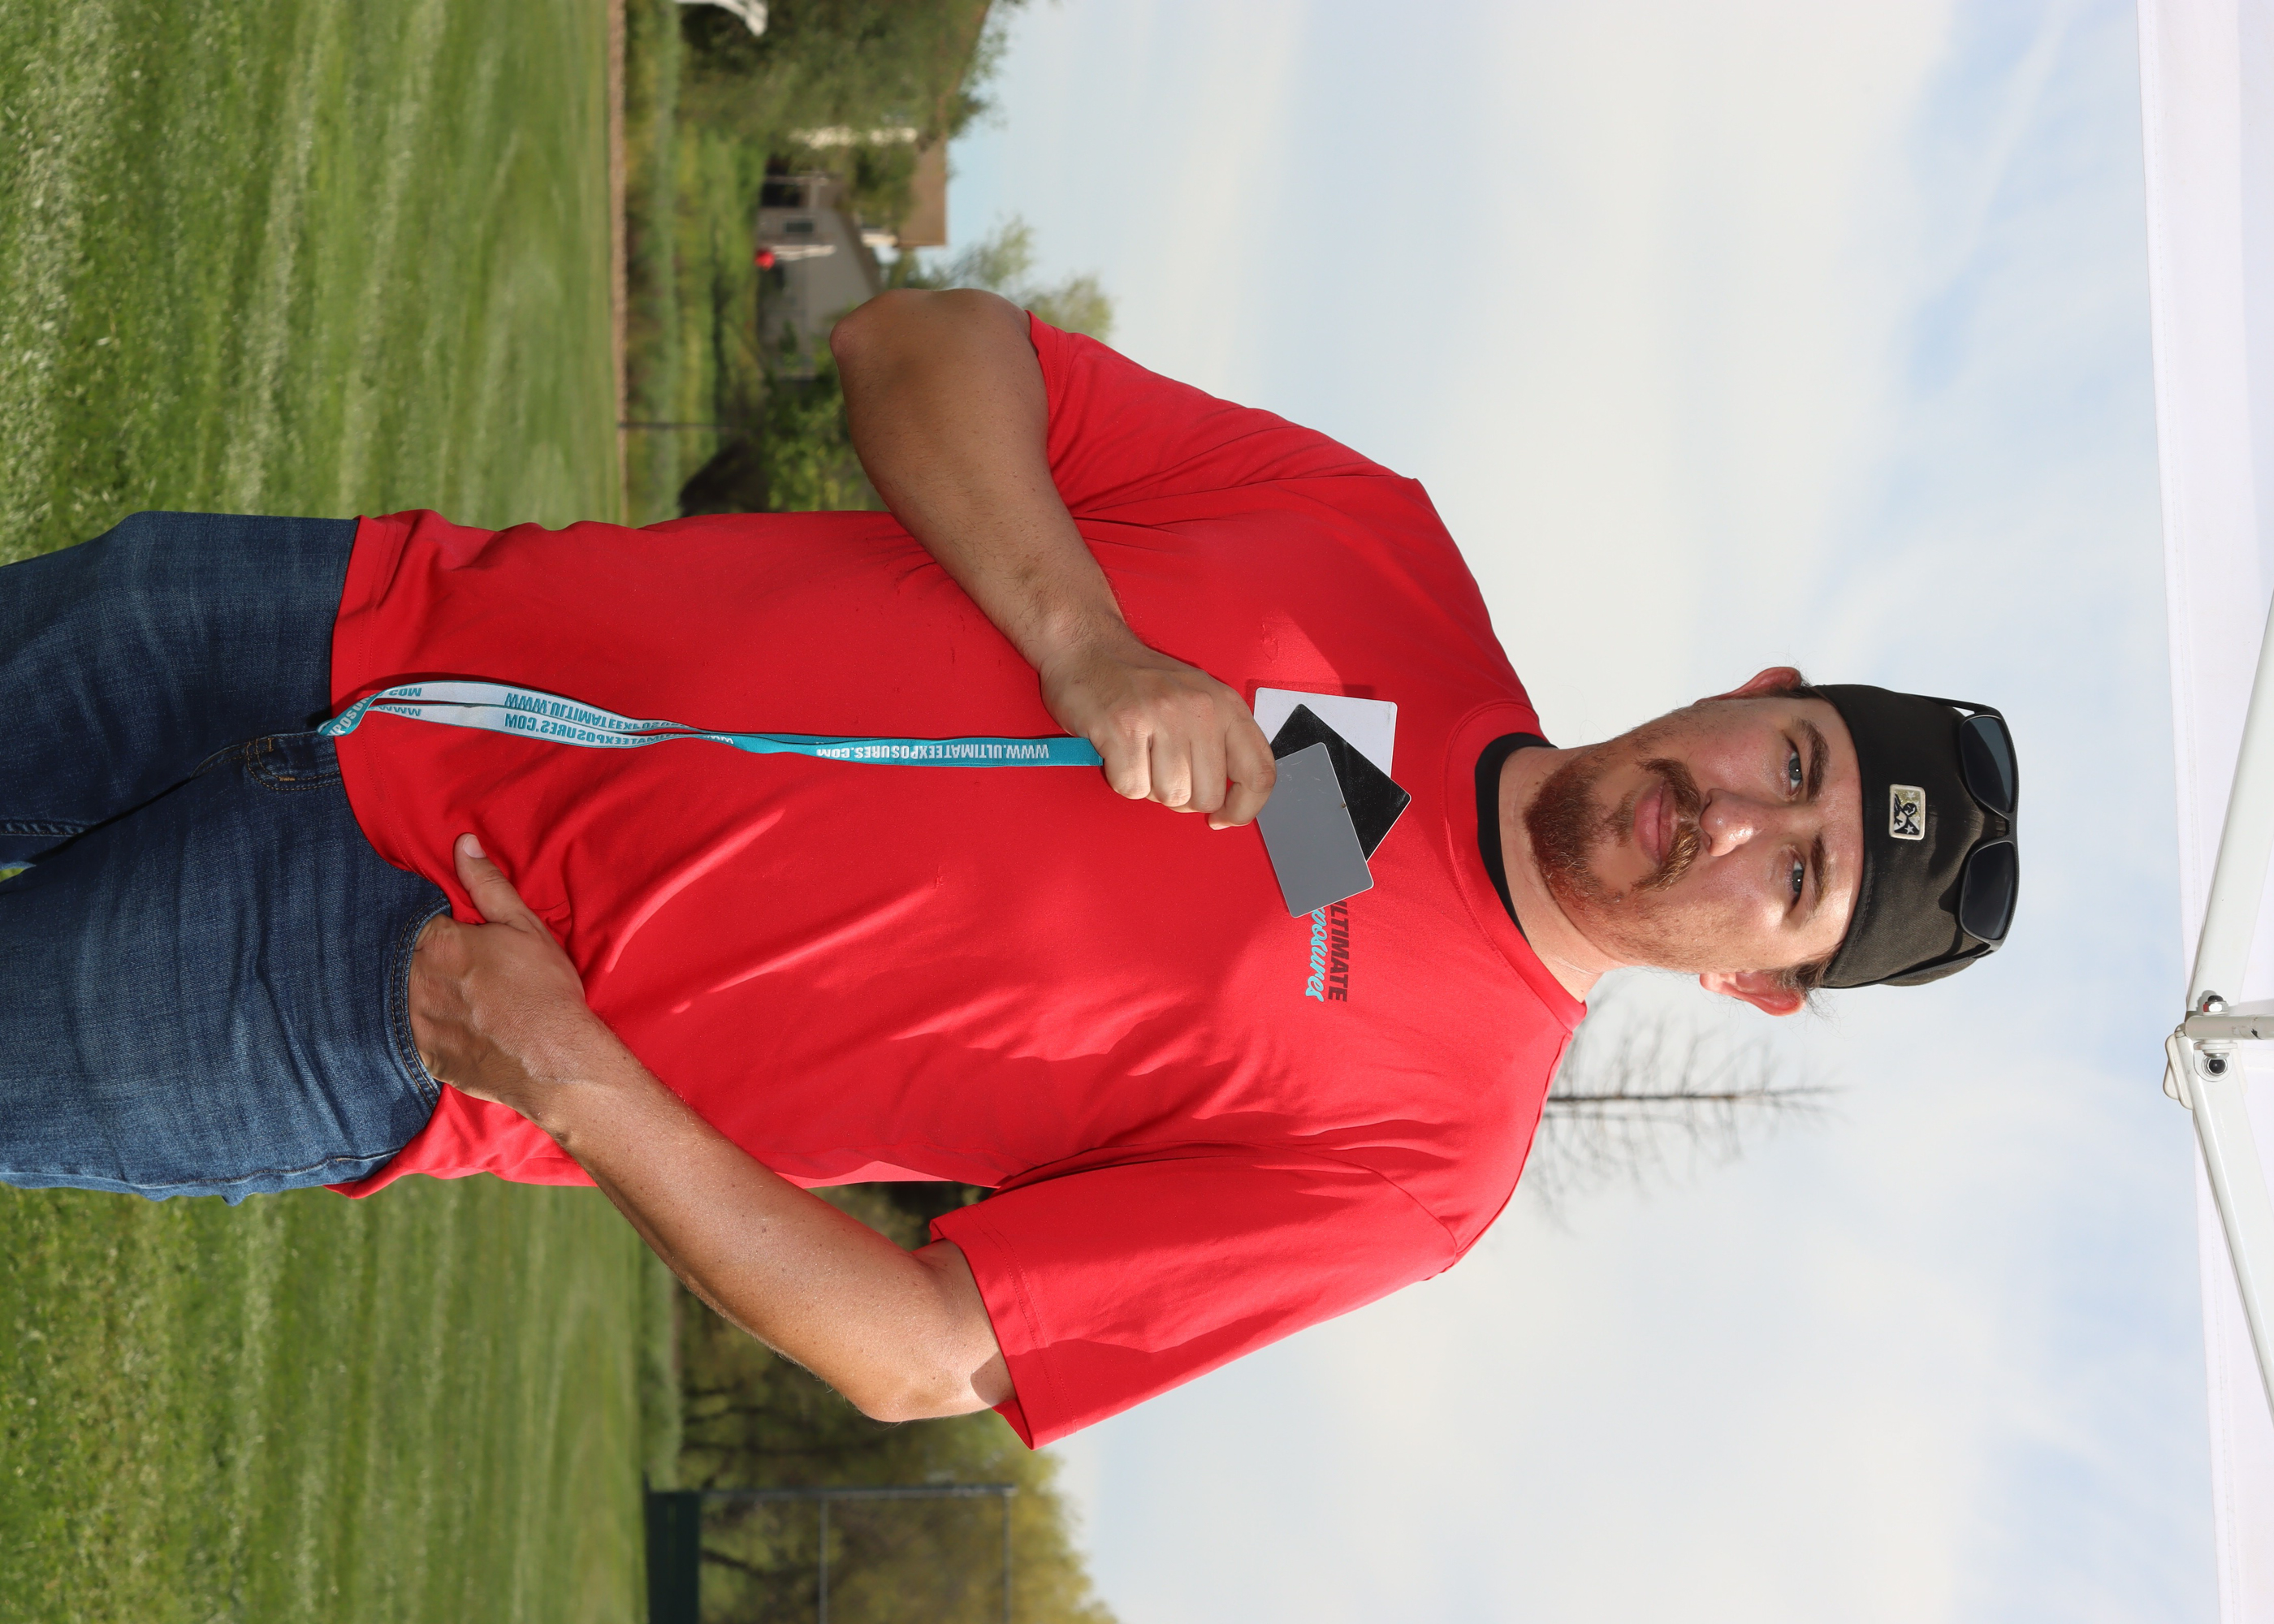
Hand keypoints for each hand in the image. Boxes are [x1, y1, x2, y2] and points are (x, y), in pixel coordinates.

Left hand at [408, 835, 616, 1123]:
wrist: (556, 1061)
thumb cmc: (545, 992)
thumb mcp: (525, 928)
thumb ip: (488, 885)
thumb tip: (463, 844)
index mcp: (438, 944)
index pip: (416, 923)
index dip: (434, 927)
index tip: (450, 935)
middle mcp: (416, 983)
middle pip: (403, 960)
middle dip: (422, 959)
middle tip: (456, 968)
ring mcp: (416, 1024)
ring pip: (400, 998)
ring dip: (418, 993)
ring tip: (453, 997)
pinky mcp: (425, 1057)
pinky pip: (411, 1036)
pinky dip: (426, 1028)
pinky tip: (452, 1027)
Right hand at [1038, 628, 1277, 826]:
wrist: (1087, 646)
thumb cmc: (1139, 682)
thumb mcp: (1196, 701)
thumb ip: (1218, 745)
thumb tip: (1226, 804)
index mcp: (1226, 706)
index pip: (1258, 773)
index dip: (1244, 808)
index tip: (1222, 818)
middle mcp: (1201, 709)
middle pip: (1207, 796)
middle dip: (1181, 798)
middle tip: (1160, 771)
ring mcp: (1162, 717)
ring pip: (1170, 795)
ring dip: (1148, 786)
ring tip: (1137, 754)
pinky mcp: (1124, 728)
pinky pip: (1132, 788)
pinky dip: (1120, 779)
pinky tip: (1116, 751)